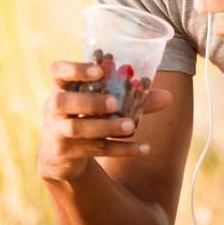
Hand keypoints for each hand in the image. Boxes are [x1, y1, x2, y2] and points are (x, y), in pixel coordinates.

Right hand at [37, 60, 172, 181]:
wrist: (61, 155)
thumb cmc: (85, 116)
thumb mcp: (99, 102)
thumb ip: (132, 98)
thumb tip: (168, 97)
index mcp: (62, 87)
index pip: (57, 71)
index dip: (74, 69)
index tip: (99, 70)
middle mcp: (54, 108)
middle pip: (62, 102)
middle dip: (90, 101)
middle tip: (114, 102)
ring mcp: (58, 131)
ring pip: (78, 128)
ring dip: (106, 126)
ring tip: (131, 126)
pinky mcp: (68, 153)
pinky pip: (94, 150)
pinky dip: (121, 149)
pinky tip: (144, 148)